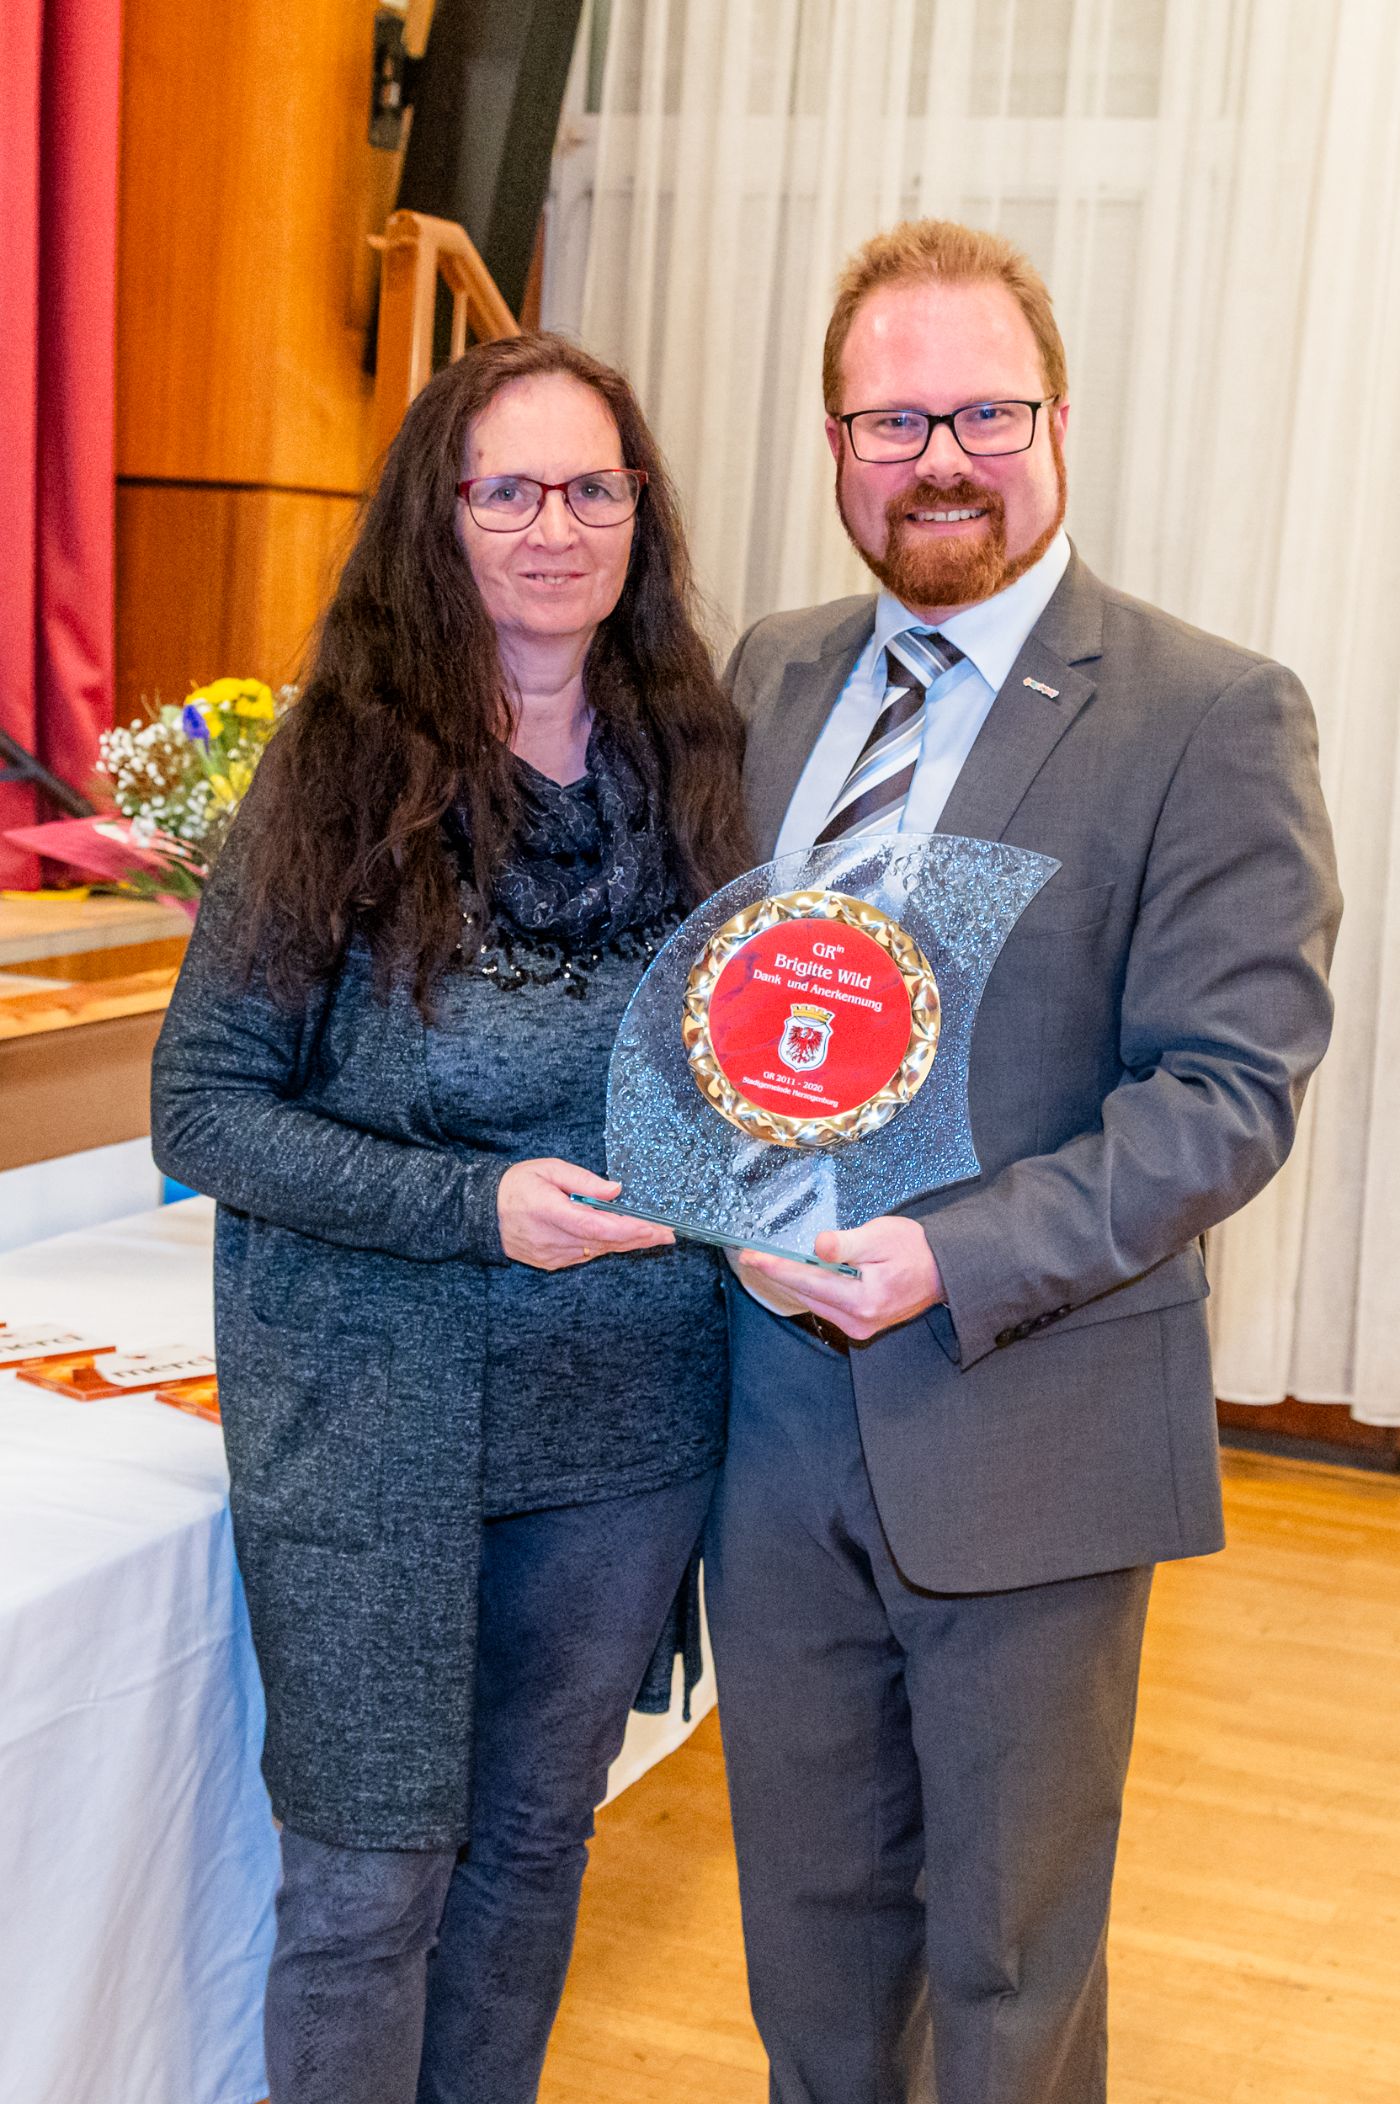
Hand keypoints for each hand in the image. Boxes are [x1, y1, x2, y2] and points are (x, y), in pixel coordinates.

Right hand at [496, 1160, 674, 1271]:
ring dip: (627, 1243)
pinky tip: (625, 1240)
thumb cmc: (516, 1185)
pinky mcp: (552, 1262)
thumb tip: (615, 1190)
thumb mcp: (548, 1169)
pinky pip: (587, 1255)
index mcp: (550, 1212)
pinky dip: (607, 1246)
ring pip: (599, 1250)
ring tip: (655, 1236)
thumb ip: (583, 1180)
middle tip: (668, 1235)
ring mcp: (553, 1255)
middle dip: (639, 1238)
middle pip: (605, 1241)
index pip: (597, 1224)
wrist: (483, 1213)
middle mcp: (554, 1239)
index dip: (629, 1228)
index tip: (655, 1227)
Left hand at [738, 1214, 942, 1341]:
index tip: (752, 1257)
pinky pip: (826, 1305)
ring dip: (792, 1281)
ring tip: (767, 1262)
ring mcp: (859, 1325)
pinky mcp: (860, 1324)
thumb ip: (848, 1244)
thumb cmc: (915, 1250)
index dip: (777, 1267)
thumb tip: (819, 1246)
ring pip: (813, 1301)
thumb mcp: (881, 1236)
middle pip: (806, 1294)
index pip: (808, 1280)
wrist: (943, 1271)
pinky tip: (798, 1274)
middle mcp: (858, 1320)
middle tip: (751, 1257)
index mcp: (863, 1299)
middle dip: (778, 1274)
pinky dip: (810, 1289)